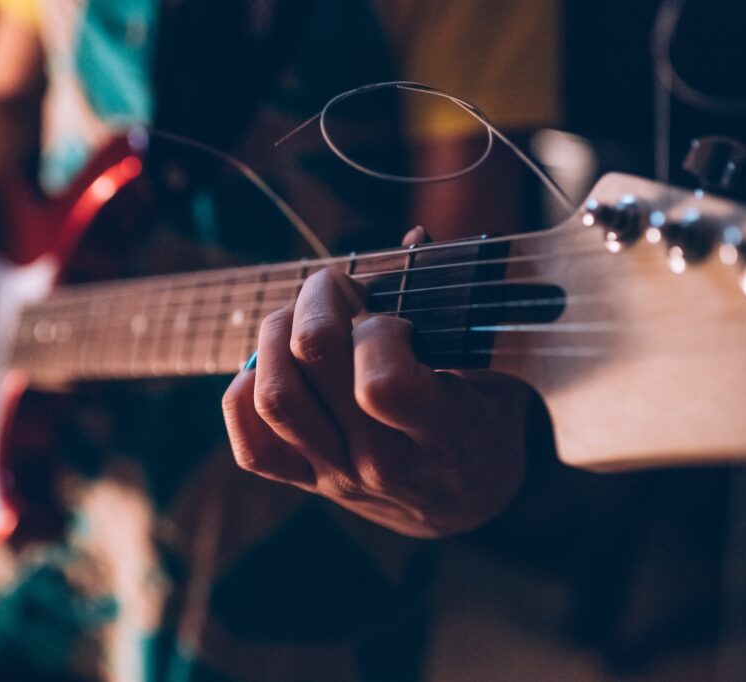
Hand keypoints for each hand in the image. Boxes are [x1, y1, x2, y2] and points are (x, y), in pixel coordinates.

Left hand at [222, 230, 528, 537]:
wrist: (464, 502)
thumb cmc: (485, 418)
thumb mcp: (498, 365)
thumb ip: (456, 305)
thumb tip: (413, 239)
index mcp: (444, 431)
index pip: (382, 382)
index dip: (375, 328)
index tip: (391, 312)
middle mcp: (383, 461)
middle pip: (312, 363)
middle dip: (318, 300)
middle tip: (337, 289)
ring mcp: (338, 474)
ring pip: (273, 397)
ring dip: (275, 336)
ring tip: (301, 319)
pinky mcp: (306, 482)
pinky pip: (251, 446)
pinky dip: (247, 394)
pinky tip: (276, 367)